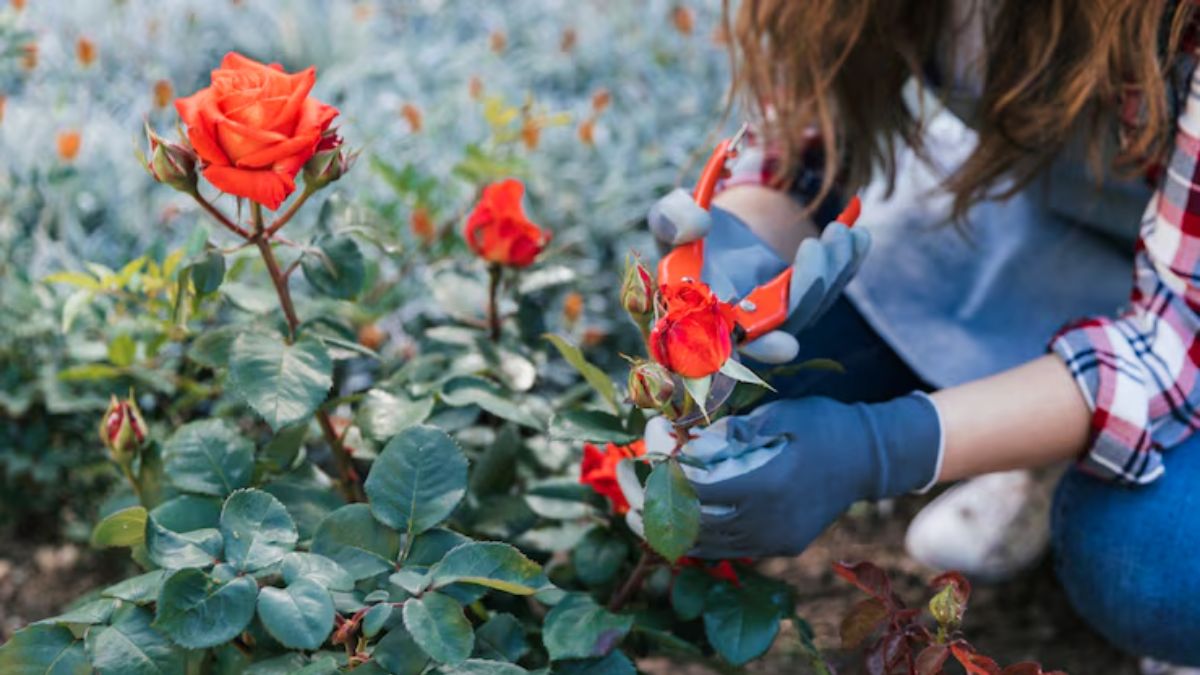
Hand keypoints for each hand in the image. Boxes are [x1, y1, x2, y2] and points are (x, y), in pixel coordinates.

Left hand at [626, 394, 942, 557]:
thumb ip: (733, 430)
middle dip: (659, 513)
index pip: (700, 492)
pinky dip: (703, 538)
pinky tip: (682, 522)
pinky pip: (732, 550)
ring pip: (711, 547)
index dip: (669, 479)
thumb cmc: (824, 424)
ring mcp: (777, 540)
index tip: (648, 462)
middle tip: (629, 500)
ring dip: (675, 531)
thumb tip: (688, 441)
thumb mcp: (779, 413)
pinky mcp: (782, 547)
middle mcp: (769, 521)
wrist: (870, 457)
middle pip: (697, 527)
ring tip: (643, 515)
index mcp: (767, 484)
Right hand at [648, 188, 869, 363]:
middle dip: (807, 292)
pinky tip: (858, 236)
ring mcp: (777, 315)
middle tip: (814, 248)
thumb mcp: (671, 217)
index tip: (786, 346)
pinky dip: (847, 263)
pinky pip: (830, 289)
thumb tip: (698, 226)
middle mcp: (744, 327)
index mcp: (704, 318)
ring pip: (813, 306)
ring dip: (832, 271)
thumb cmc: (686, 230)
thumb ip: (672, 220)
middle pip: (784, 326)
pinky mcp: (802, 299)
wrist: (715, 224)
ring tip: (839, 231)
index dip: (758, 350)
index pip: (731, 347)